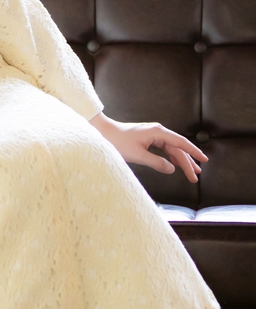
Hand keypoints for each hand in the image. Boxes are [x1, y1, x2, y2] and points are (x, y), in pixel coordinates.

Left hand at [89, 112, 207, 182]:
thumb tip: (172, 168)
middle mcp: (157, 131)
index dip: (193, 152)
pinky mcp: (148, 138)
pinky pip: (164, 148)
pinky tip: (176, 165)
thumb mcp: (138, 155)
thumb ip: (157, 163)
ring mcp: (153, 134)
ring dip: (181, 161)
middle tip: (196, 177)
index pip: (180, 142)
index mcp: (157, 132)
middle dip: (188, 162)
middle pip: (177, 147)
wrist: (104, 133)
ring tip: (191, 173)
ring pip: (172, 149)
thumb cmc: (118, 142)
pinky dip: (171, 157)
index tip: (204, 160)